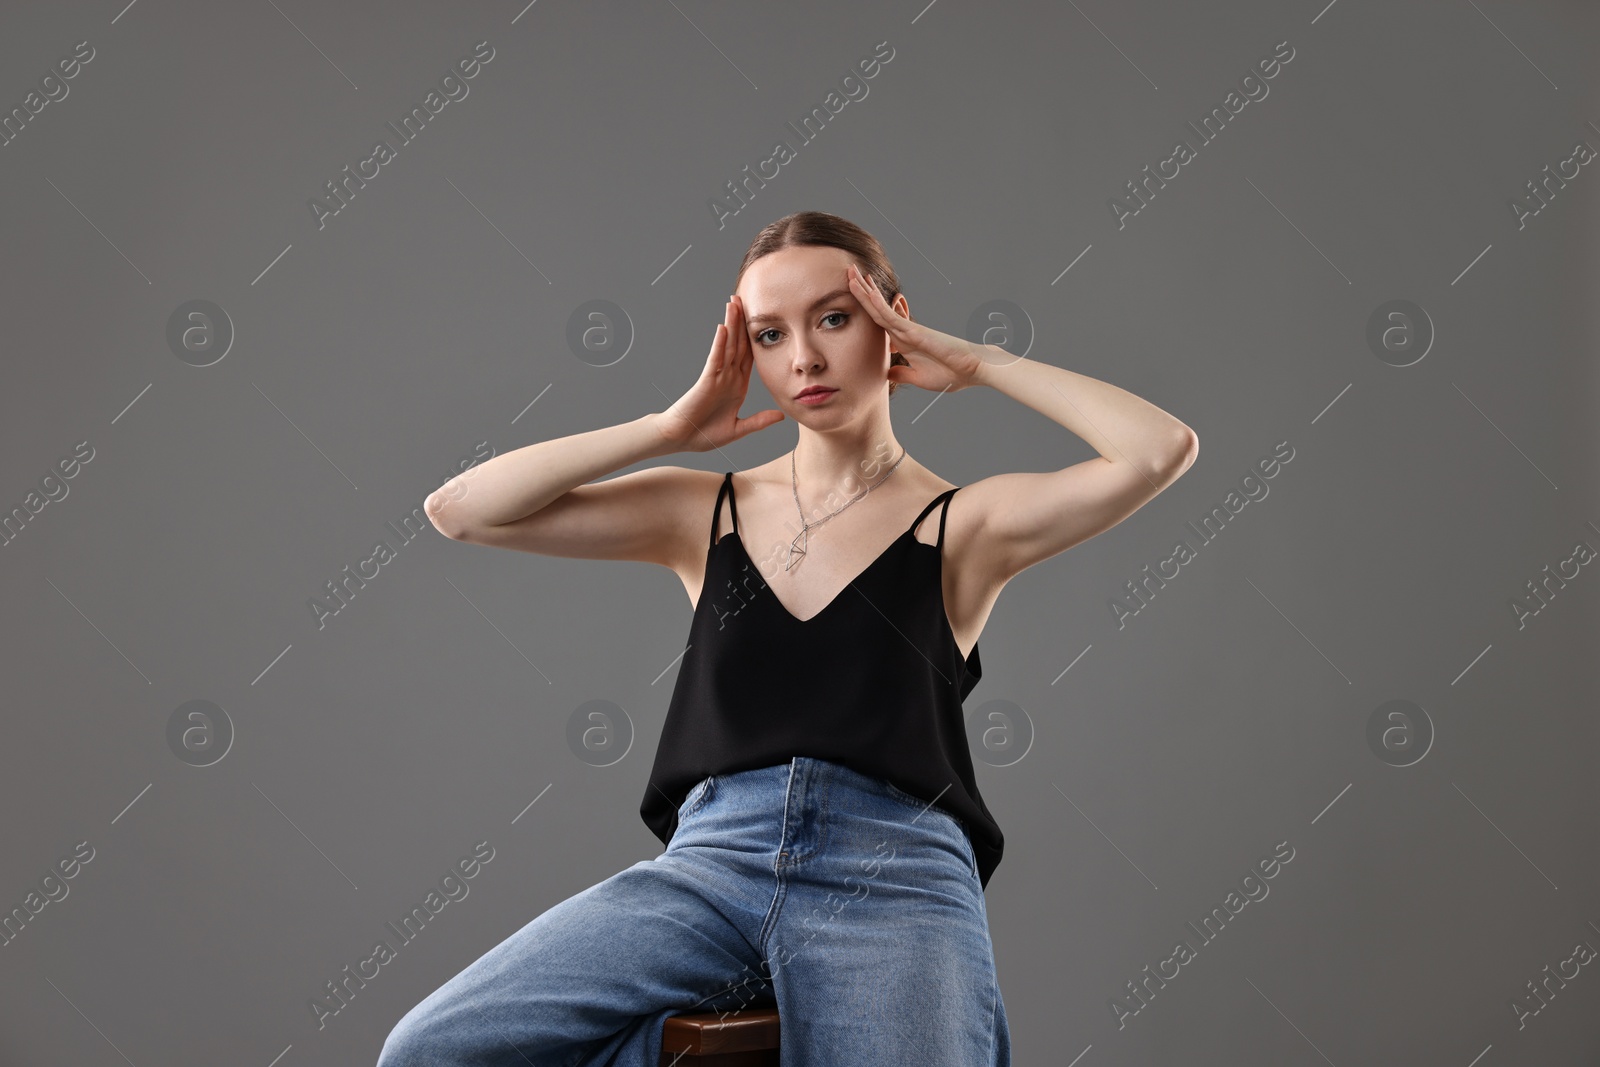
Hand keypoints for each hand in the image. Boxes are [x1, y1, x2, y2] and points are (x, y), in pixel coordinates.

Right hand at [655, 296, 784, 452]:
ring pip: (727, 346)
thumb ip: (759, 421)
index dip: (755, 338)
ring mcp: (716, 376)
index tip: (763, 320)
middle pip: (738, 344)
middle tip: (744, 298)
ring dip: (731, 324)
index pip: (749, 356)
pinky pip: (715, 359)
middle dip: (741, 322)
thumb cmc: (704, 434)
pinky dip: (720, 344)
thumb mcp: (738, 429)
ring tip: (733, 303)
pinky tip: (724, 328)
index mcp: (737, 386)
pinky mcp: (706, 380)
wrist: (682, 439)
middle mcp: (727, 377)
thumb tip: (781, 415)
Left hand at [845, 262, 991, 392]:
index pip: (879, 322)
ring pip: (879, 308)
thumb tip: (887, 374)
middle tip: (848, 274)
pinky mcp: (913, 330)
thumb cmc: (951, 373)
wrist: (972, 369)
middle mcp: (904, 331)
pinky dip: (877, 303)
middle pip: (876, 309)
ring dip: (864, 290)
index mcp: (904, 342)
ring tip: (850, 272)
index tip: (855, 297)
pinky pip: (890, 315)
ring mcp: (908, 329)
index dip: (866, 308)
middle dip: (861, 292)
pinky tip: (866, 290)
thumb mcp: (919, 377)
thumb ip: (902, 375)